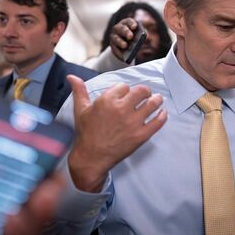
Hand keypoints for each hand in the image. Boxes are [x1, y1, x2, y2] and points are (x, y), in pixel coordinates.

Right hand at [67, 75, 167, 191]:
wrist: (91, 157)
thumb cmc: (86, 133)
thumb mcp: (81, 110)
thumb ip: (79, 91)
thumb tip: (72, 77)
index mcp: (107, 100)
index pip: (124, 86)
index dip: (125, 90)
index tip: (126, 95)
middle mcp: (121, 109)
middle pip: (141, 91)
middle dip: (144, 92)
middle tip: (146, 94)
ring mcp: (133, 123)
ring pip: (152, 104)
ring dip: (157, 100)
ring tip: (157, 100)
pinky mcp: (141, 135)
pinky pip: (157, 122)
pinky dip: (162, 116)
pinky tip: (162, 113)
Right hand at [109, 18, 138, 60]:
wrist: (127, 47)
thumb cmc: (134, 38)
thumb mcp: (139, 35)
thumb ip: (142, 34)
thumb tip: (145, 37)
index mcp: (127, 23)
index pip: (128, 21)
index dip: (131, 23)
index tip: (134, 27)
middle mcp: (118, 28)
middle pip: (121, 28)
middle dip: (126, 32)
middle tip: (130, 36)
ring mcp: (114, 36)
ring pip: (116, 38)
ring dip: (120, 42)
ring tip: (125, 45)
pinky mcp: (112, 45)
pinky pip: (115, 48)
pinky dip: (118, 51)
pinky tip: (122, 55)